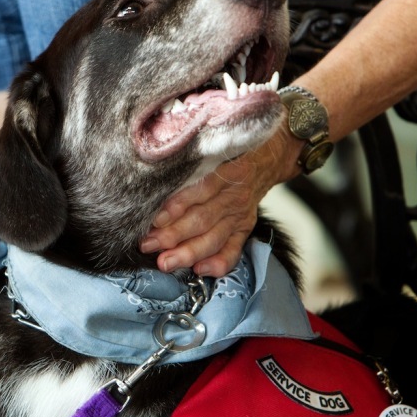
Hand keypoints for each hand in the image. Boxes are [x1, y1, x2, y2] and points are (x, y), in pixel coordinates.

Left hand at [141, 127, 296, 276]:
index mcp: (226, 170)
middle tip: (149, 245)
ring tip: (166, 262)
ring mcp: (239, 214)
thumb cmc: (228, 151)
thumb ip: (188, 160)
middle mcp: (233, 195)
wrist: (267, 156)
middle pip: (202, 219)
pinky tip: (200, 270)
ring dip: (188, 253)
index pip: (200, 190)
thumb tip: (151, 175)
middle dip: (173, 235)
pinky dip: (218, 263)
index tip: (155, 219)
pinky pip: (233, 250)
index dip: (177, 206)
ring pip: (213, 238)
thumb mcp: (211, 146)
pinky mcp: (244, 228)